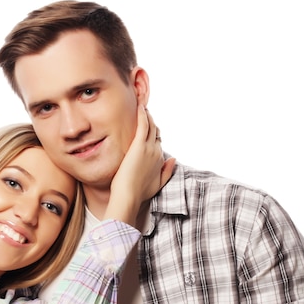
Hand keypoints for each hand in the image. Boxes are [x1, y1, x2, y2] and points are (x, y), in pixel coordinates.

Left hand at [106, 105, 175, 222]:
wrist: (129, 196)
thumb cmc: (139, 193)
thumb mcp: (158, 183)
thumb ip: (167, 171)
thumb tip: (174, 158)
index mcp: (160, 160)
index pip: (158, 142)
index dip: (153, 135)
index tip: (147, 129)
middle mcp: (156, 152)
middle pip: (156, 132)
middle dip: (151, 123)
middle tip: (144, 113)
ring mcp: (148, 148)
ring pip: (151, 126)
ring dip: (148, 116)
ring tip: (142, 107)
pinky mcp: (138, 145)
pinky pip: (143, 125)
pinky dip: (143, 115)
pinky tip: (140, 107)